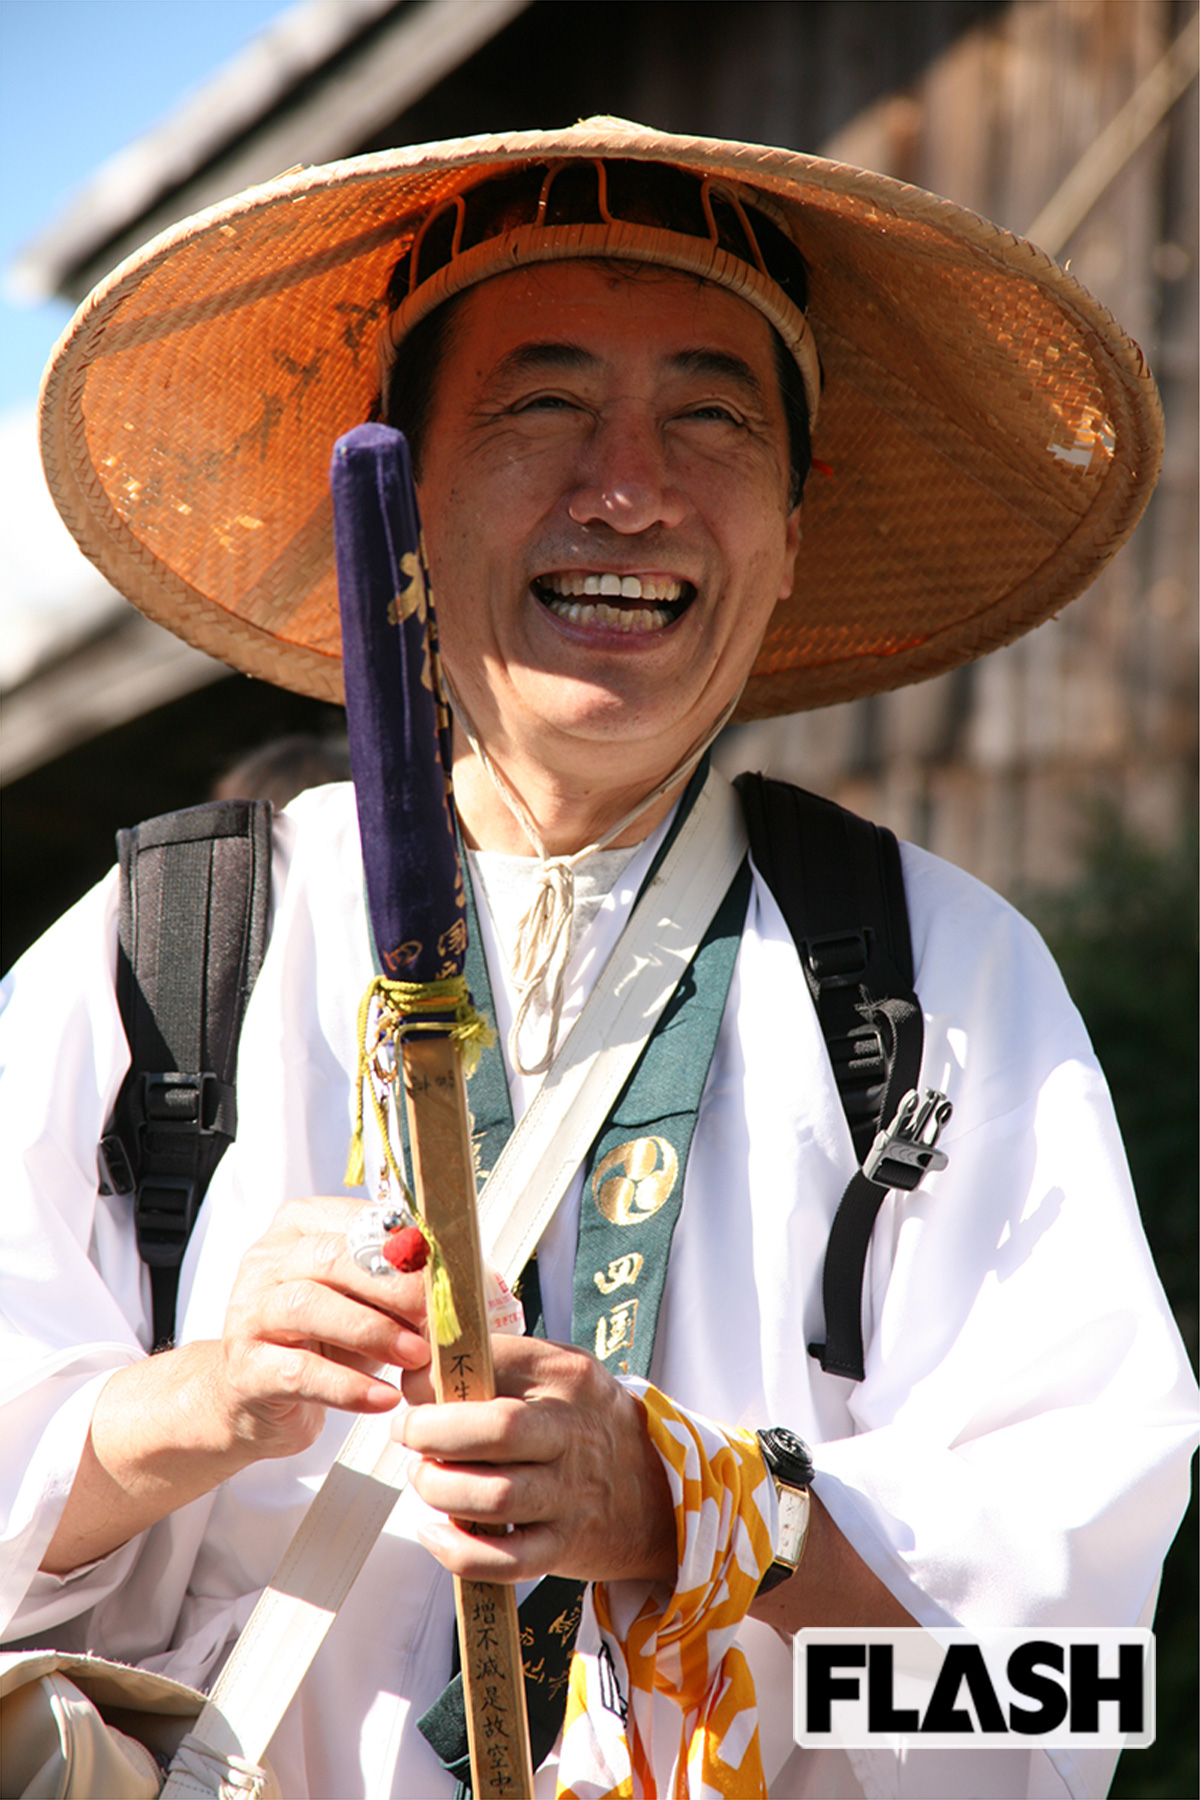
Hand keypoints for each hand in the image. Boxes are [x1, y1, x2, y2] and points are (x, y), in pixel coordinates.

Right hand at [216, 1195, 431, 1460]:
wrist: (256, 1399)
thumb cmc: (322, 1341)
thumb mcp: (368, 1302)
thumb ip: (407, 1284)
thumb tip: (479, 1280)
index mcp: (302, 1227)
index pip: (359, 1223)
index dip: (409, 1248)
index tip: (449, 1275)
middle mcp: (269, 1260)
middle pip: (333, 1257)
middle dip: (394, 1287)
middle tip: (436, 1316)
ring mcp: (249, 1312)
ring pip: (309, 1306)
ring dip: (372, 1331)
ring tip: (416, 1356)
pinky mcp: (245, 1367)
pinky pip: (297, 1371)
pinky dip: (347, 1386)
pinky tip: (383, 1398)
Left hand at [397, 1334, 675, 1585]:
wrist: (657, 1489)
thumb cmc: (583, 1423)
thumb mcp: (558, 1374)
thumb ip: (499, 1366)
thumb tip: (416, 1372)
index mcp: (567, 1376)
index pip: (496, 1361)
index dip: (441, 1375)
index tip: (413, 1387)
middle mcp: (573, 1432)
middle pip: (495, 1429)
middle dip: (431, 1432)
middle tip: (408, 1432)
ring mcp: (571, 1493)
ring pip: (493, 1497)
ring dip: (439, 1489)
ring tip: (425, 1478)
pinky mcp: (565, 1545)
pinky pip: (505, 1561)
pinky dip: (458, 1551)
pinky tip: (435, 1532)